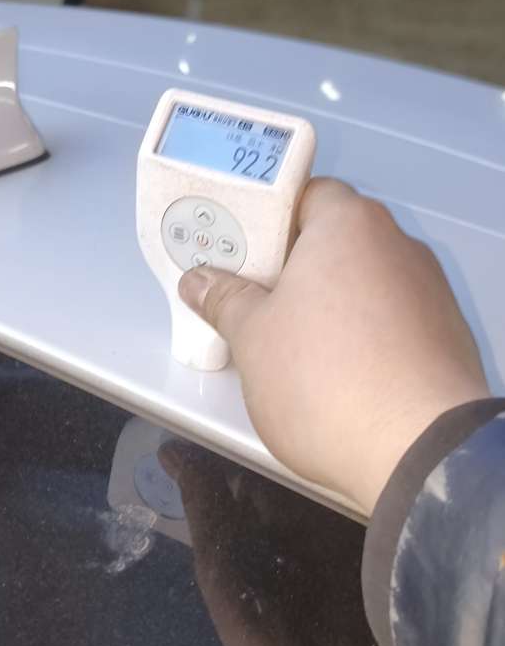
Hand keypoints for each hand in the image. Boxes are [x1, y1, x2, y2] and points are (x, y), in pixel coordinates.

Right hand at [179, 178, 489, 514]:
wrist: (418, 451)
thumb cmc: (324, 378)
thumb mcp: (253, 338)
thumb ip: (224, 300)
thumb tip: (199, 280)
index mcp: (350, 225)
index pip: (305, 193)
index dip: (267, 220)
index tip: (242, 255)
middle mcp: (398, 244)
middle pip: (335, 240)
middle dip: (293, 268)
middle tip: (256, 303)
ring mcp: (430, 290)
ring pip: (363, 282)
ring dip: (329, 303)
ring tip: (294, 348)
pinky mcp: (446, 335)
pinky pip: (391, 319)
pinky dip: (363, 334)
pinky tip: (342, 375)